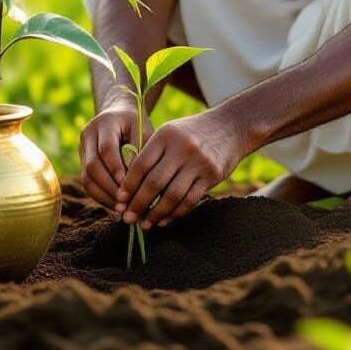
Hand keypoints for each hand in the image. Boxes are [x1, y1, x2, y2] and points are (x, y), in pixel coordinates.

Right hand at [79, 102, 152, 210]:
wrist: (116, 111)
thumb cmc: (134, 121)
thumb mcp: (142, 127)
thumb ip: (139, 148)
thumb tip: (135, 177)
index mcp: (104, 123)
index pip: (106, 149)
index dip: (116, 168)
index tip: (128, 185)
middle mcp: (88, 135)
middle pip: (92, 166)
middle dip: (109, 187)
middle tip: (125, 202)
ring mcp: (82, 149)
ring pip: (86, 177)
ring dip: (103, 195)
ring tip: (120, 208)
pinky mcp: (82, 161)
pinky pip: (87, 182)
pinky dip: (100, 195)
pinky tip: (114, 204)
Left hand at [116, 109, 247, 228]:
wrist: (230, 126)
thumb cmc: (193, 131)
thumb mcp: (171, 132)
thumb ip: (152, 153)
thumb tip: (129, 186)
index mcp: (166, 135)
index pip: (141, 164)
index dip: (128, 185)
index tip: (120, 200)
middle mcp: (181, 148)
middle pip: (154, 182)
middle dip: (138, 204)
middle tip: (127, 218)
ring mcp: (198, 162)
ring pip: (172, 195)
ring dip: (156, 213)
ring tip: (145, 224)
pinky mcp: (211, 175)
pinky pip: (190, 200)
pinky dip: (175, 213)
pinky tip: (165, 220)